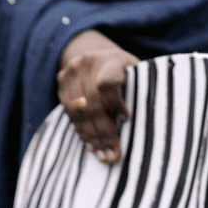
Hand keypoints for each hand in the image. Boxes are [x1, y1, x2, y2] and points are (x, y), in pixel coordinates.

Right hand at [57, 29, 139, 163]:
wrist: (98, 53)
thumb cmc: (126, 70)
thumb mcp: (137, 72)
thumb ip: (140, 90)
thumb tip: (146, 122)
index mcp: (112, 58)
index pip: (107, 83)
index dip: (114, 103)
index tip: (126, 118)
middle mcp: (89, 62)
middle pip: (93, 102)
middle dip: (104, 133)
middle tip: (113, 155)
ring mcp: (73, 70)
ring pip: (80, 110)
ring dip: (92, 136)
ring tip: (102, 155)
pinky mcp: (62, 79)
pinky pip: (69, 111)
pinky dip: (81, 130)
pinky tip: (91, 144)